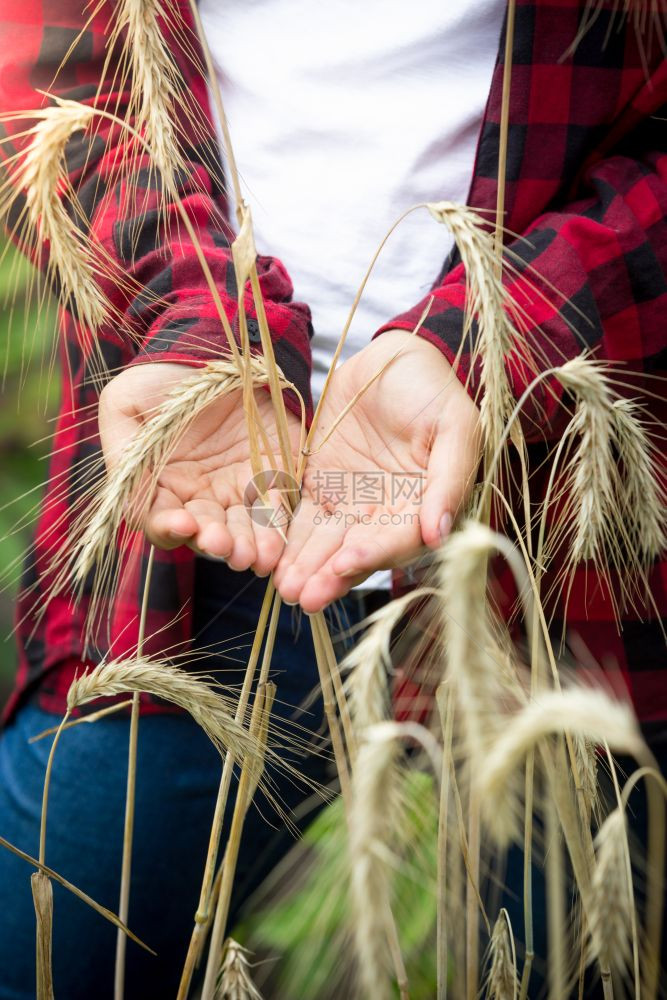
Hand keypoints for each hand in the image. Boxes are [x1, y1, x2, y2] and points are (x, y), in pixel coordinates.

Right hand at [98, 362, 300, 574]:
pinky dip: (280, 525)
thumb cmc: (162, 377)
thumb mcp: (125, 405)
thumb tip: (126, 502)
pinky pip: (280, 506)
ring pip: (245, 530)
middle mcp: (202, 497)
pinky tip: (279, 541)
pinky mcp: (277, 476)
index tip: (182, 522)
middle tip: (223, 545)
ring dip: (249, 546)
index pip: (163, 522)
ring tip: (255, 555)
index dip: (170, 527)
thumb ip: (122, 455)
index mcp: (163, 487)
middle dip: (215, 542)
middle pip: (207, 534)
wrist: (214, 342)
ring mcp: (240, 490)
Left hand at [273, 331, 481, 611]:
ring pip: (326, 543)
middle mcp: (386, 513)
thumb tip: (441, 534)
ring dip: (306, 567)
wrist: (394, 358)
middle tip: (303, 597)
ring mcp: (352, 503)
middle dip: (330, 576)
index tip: (345, 565)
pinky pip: (302, 517)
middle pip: (357, 551)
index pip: (398, 540)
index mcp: (423, 506)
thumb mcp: (455, 427)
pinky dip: (287, 539)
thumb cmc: (433, 389)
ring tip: (284, 588)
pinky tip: (271, 559)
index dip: (372, 555)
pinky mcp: (321, 486)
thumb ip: (449, 480)